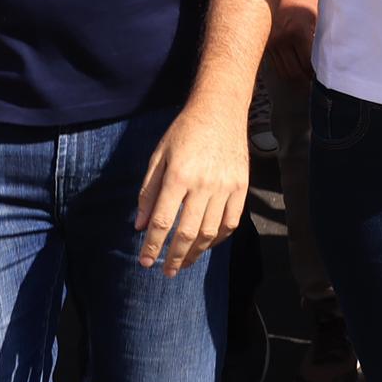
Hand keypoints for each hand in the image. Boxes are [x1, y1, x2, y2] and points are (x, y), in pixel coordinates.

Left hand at [131, 99, 252, 276]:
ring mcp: (226, 187)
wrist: (220, 110)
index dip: (152, 245)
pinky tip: (205, 245)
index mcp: (178, 176)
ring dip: (194, 253)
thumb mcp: (158, 156)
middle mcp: (203, 184)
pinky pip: (230, 223)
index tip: (145, 261)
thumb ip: (148, 192)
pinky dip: (217, 239)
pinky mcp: (241, 187)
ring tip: (183, 264)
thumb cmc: (184, 132)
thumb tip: (140, 225)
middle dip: (173, 257)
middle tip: (165, 271)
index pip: (163, 221)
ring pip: (209, 232)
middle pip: (186, 232)